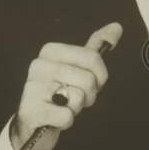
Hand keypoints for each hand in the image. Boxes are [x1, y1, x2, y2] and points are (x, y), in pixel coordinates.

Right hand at [10, 22, 122, 149]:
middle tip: (74, 97)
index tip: (89, 82)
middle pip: (89, 79)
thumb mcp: (78, 68)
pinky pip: (66, 116)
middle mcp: (39, 65)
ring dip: (77, 107)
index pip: (93, 57)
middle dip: (89, 94)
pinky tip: (54, 118)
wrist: (36, 122)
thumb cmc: (61, 93)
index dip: (99, 76)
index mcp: (50, 50)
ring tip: (63, 105)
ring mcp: (33, 87)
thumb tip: (117, 27)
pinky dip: (66, 121)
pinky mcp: (31, 111)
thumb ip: (96, 47)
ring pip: (79, 97)